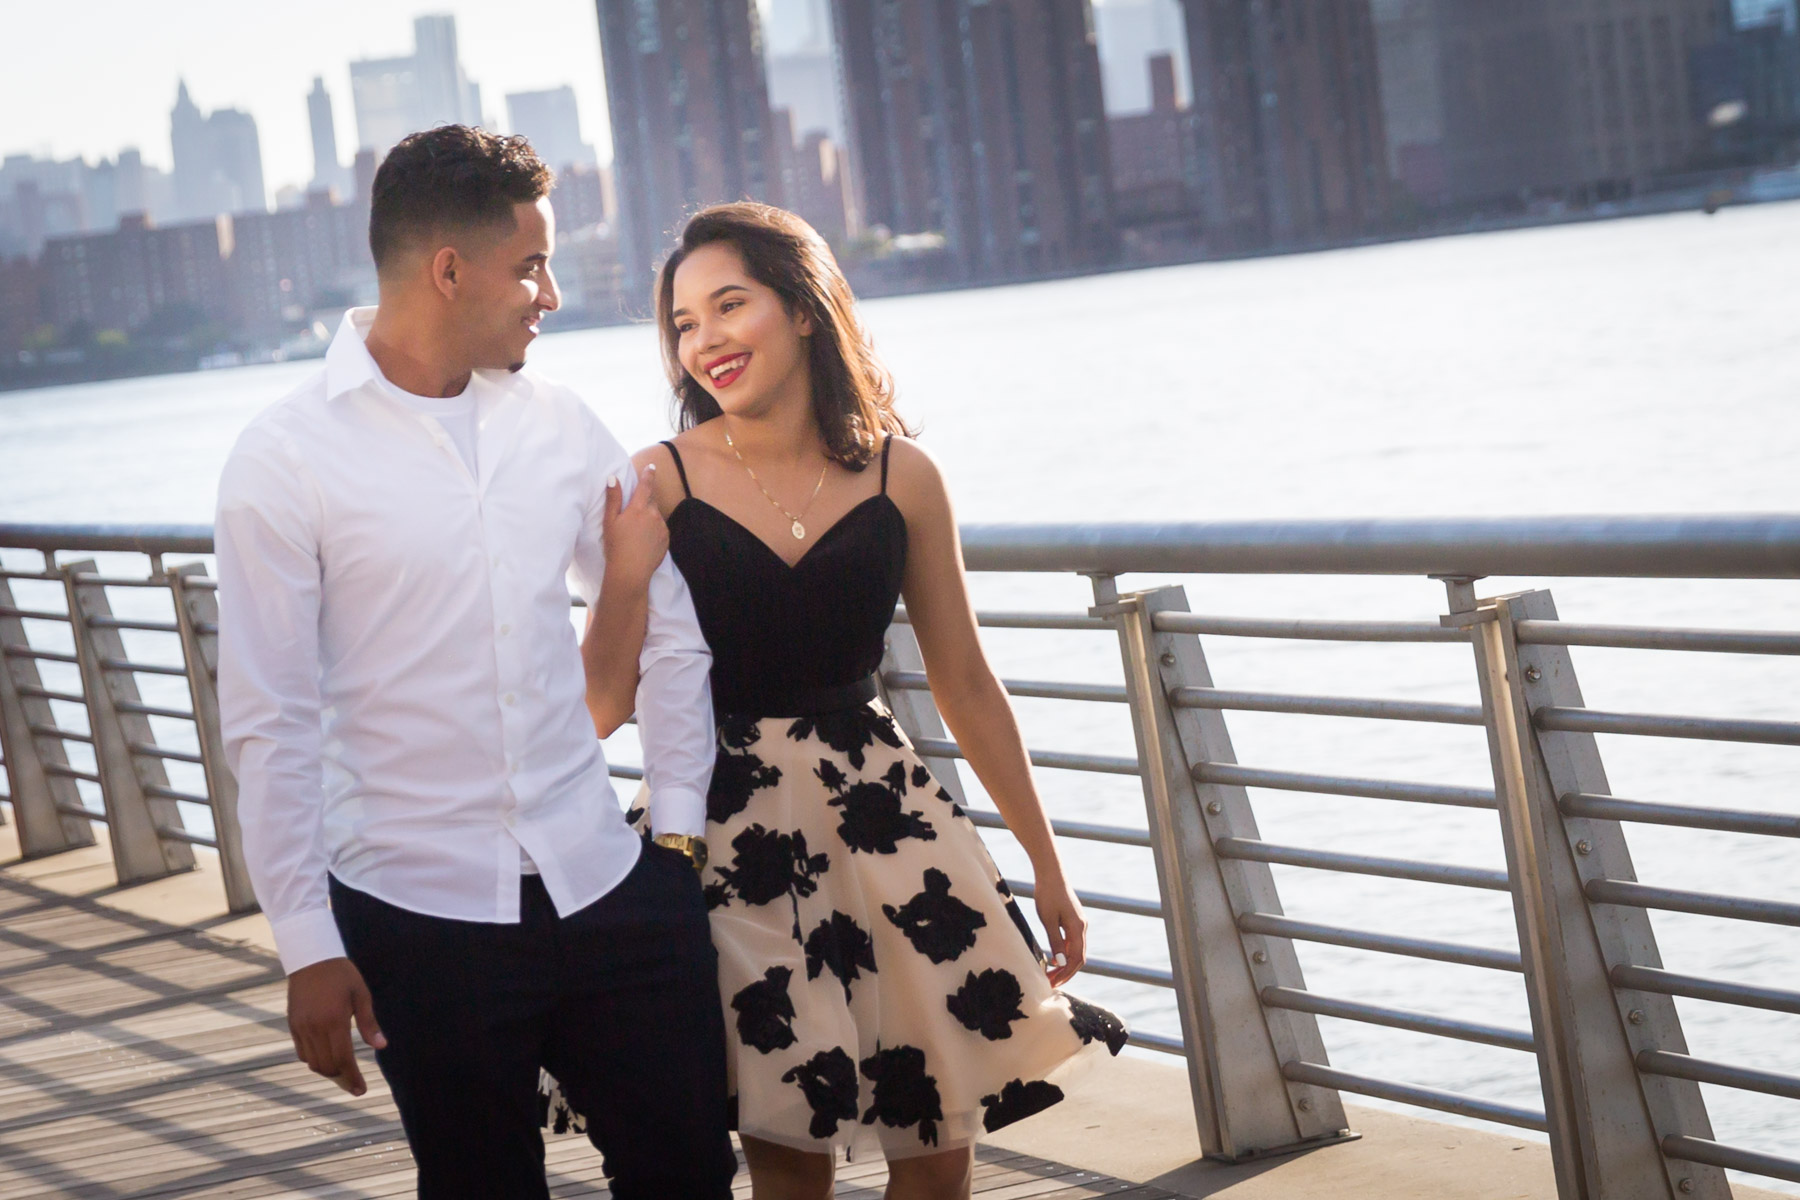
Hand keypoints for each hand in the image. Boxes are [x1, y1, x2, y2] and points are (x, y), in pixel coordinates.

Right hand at [287, 956, 385, 1095]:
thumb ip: (369, 1024)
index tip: (361, 1090)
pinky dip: (314, 1060)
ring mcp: (301, 1027)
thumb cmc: (342, 975)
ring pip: (313, 1063)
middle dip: (342, 1079)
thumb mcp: (361, 995)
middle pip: (327, 1066)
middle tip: (355, 1084)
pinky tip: (327, 1058)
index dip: (353, 1078)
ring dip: (328, 1071)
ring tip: (343, 1073)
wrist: (311, 958)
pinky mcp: (292, 1024)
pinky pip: (302, 1052)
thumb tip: (381, 1047)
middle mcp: (315, 1028)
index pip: (344, 1059)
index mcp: (335, 1021)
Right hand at [601, 463, 667, 595]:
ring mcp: (662, 527)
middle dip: (644, 502)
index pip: (646, 485)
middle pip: (651, 501)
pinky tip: (643, 540)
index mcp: (639, 508)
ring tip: (636, 532)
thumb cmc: (616, 546)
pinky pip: (660, 529)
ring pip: (656, 516)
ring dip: (649, 517)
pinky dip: (654, 530)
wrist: (631, 571)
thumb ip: (613, 498)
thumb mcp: (610, 521)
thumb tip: (613, 478)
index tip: (652, 467)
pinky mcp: (666, 539)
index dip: (648, 475)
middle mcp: (654, 515)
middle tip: (633, 514)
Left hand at [1033, 869, 1086, 987]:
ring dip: (1065, 964)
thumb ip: (1055, 941)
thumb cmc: (1047, 894)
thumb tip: (1060, 963)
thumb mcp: (1048, 920)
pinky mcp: (1073, 919)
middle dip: (1066, 972)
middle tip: (1051, 983)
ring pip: (1076, 950)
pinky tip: (1054, 958)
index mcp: (1078, 928)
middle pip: (1078, 957)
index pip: (1076, 959)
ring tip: (1052, 973)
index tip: (1053, 983)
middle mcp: (1082, 927)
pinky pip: (1072, 941)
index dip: (1066, 974)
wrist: (1051, 872)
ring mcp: (1079, 923)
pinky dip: (1065, 953)